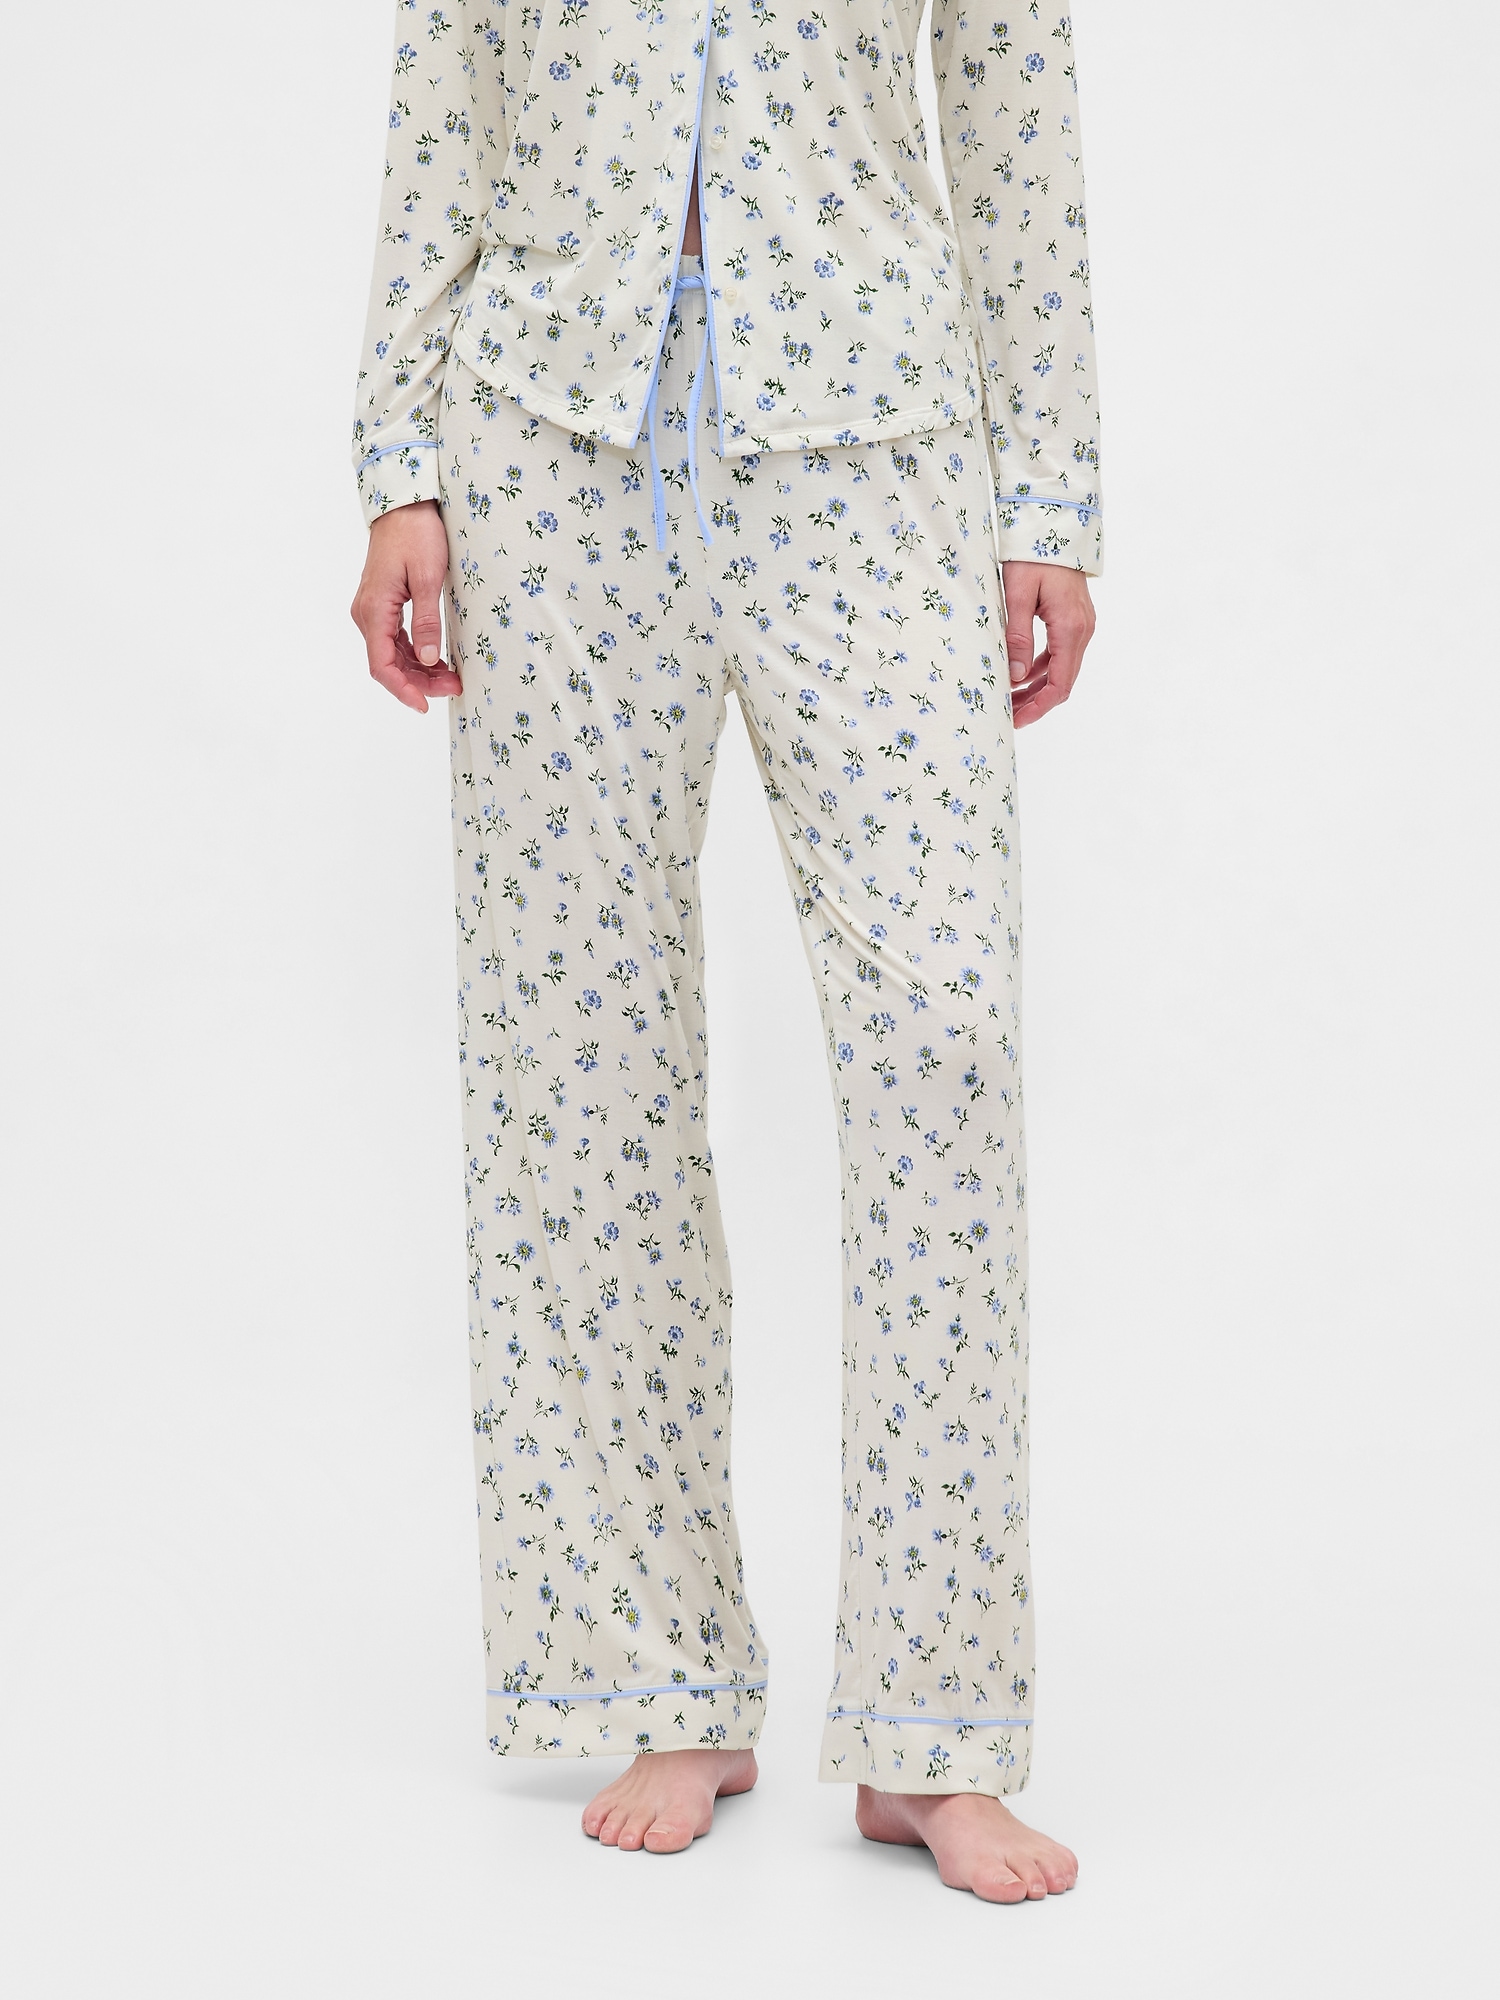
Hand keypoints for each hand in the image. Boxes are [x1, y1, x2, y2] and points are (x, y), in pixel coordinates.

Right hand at [350, 499, 461, 712]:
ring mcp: (373, 610)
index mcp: (374, 610)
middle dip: (419, 682)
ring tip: (451, 677)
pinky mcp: (383, 605)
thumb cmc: (416, 534)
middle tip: (453, 687)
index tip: (424, 705)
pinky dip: (415, 654)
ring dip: (419, 670)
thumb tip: (426, 659)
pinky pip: (395, 639)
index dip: (403, 689)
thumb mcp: (427, 578)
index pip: (382, 665)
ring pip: (393, 654)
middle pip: (388, 663)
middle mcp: (367, 614)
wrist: (404, 504)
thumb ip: (426, 622)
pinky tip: (436, 660)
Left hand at [1001, 561, 1096, 727]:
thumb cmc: (1033, 556)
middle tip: (1007, 715)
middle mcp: (1082, 631)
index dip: (1038, 708)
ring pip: (1061, 669)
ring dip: (1037, 687)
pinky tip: (1020, 675)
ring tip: (1010, 699)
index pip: (1059, 685)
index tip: (1016, 720)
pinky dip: (1042, 668)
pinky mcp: (1075, 619)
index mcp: (1070, 629)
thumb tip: (1016, 677)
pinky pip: (1060, 653)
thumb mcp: (1018, 596)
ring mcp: (1082, 625)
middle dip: (1035, 702)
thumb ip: (1018, 638)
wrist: (1056, 526)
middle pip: (1062, 682)